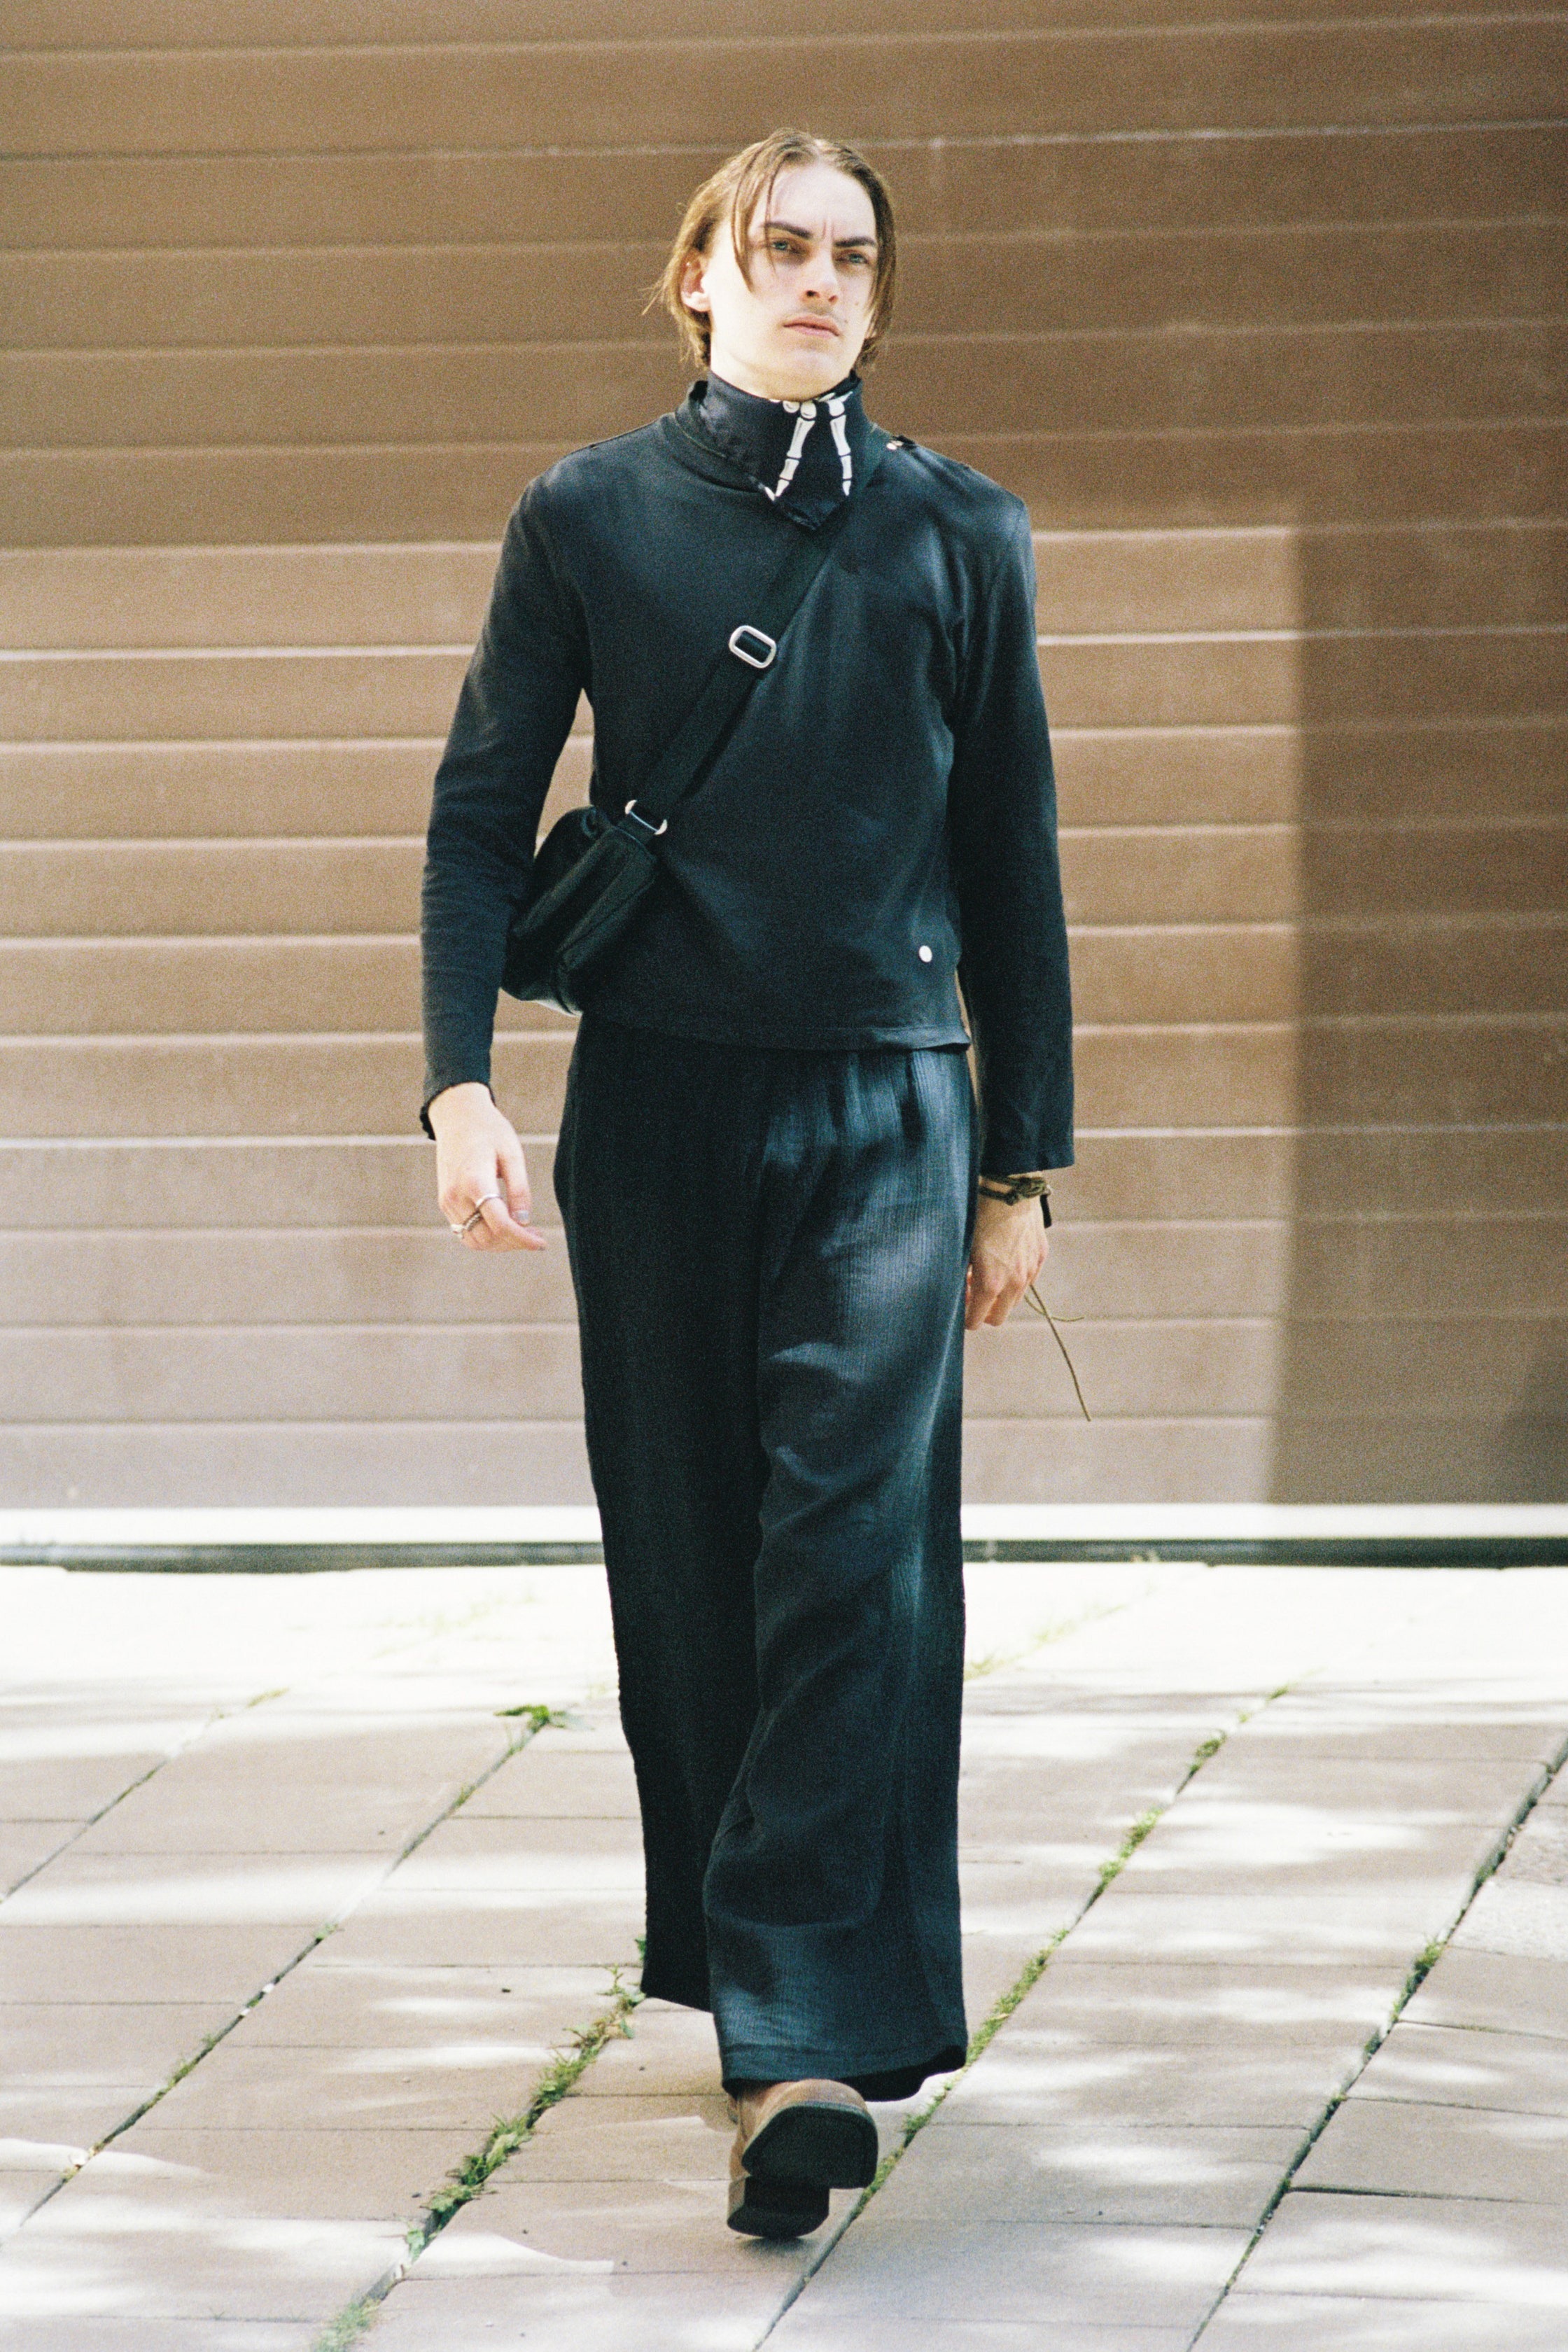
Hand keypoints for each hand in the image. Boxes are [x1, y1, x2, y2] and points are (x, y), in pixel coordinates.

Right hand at [428, 1083, 545, 1251]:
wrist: (457, 1117)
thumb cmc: (489, 1131)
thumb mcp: (512, 1154)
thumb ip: (519, 1189)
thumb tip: (524, 1221)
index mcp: (474, 1181)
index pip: (500, 1224)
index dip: (523, 1238)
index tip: (542, 1242)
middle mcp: (455, 1196)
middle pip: (487, 1237)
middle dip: (515, 1243)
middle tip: (537, 1235)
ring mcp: (447, 1202)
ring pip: (474, 1240)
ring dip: (500, 1244)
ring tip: (522, 1233)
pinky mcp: (445, 1203)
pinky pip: (465, 1232)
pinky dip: (486, 1237)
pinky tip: (505, 1228)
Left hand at [964, 1192, 1047, 1330]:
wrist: (1007, 1190)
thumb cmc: (977, 1217)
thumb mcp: (962, 1250)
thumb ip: (961, 1277)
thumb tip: (960, 1291)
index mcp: (991, 1284)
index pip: (977, 1321)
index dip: (965, 1318)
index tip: (958, 1305)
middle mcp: (1014, 1283)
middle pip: (999, 1317)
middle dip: (983, 1310)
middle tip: (970, 1291)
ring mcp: (1030, 1270)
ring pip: (1014, 1299)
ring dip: (999, 1294)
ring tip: (985, 1272)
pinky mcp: (1040, 1256)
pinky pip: (1027, 1279)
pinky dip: (1014, 1278)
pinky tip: (1002, 1259)